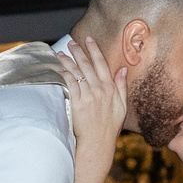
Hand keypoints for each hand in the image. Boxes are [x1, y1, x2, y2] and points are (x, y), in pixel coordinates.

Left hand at [59, 36, 129, 161]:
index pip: (101, 63)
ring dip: (67, 61)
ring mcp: (88, 96)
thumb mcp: (122, 106)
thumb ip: (122, 86)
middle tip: (71, 42)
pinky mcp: (77, 103)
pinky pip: (70, 84)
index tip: (89, 39)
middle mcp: (99, 89)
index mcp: (110, 88)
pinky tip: (59, 68)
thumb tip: (123, 69)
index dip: (94, 50)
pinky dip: (64, 74)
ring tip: (60, 53)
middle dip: (78, 51)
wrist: (98, 142)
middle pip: (87, 65)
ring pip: (76, 72)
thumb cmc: (110, 126)